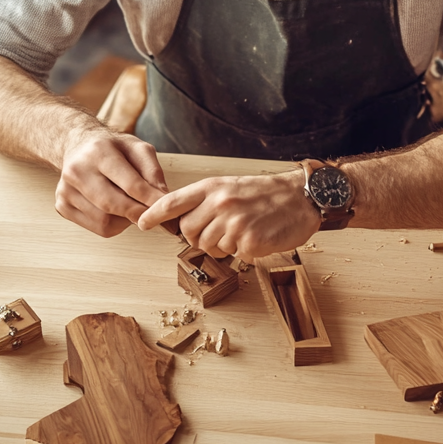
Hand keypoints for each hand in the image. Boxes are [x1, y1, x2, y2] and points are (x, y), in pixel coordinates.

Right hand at [55, 128, 166, 237]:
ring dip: (126, 220)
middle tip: (154, 217)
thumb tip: (164, 200)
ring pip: (104, 221)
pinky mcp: (62, 206)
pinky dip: (113, 224)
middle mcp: (77, 170)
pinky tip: (116, 211)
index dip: (151, 201)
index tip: (168, 212)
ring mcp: (66, 190)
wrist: (78, 145)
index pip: (130, 184)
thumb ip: (153, 172)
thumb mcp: (138, 148)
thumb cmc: (112, 148)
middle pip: (113, 205)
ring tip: (132, 207)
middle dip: (139, 214)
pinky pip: (96, 227)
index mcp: (98, 151)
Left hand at [136, 170, 320, 260]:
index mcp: (213, 188)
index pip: (174, 202)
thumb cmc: (264, 194)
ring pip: (209, 248)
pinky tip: (256, 237)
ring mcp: (234, 223)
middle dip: (200, 237)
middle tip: (222, 230)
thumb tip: (182, 223)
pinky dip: (243, 251)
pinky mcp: (249, 241)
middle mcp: (220, 204)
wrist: (300, 197)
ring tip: (243, 230)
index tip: (142, 223)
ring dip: (223, 246)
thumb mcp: (230, 188)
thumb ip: (206, 202)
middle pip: (188, 232)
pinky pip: (233, 256)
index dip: (154, 214)